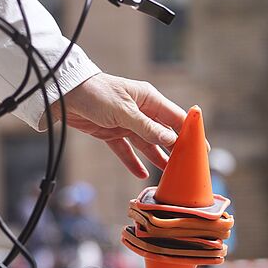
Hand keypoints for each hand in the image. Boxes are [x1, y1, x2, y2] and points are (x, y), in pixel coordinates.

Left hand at [57, 73, 186, 177]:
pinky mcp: (110, 132)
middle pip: (163, 133)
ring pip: (146, 144)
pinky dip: (132, 161)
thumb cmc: (96, 94)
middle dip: (176, 149)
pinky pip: (125, 150)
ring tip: (170, 174)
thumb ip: (146, 127)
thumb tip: (171, 139)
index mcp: (148, 99)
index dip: (190, 132)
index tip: (202, 148)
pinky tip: (141, 173)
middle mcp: (140, 111)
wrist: (65, 94)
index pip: (175, 117)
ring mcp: (125, 123)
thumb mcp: (123, 111)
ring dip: (157, 158)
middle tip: (188, 166)